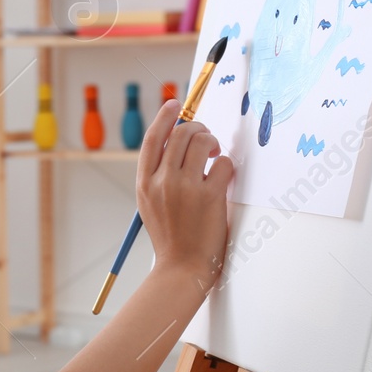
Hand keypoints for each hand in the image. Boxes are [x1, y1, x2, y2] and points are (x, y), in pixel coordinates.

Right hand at [136, 100, 233, 291]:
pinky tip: (222, 180)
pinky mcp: (209, 197)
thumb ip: (157, 175)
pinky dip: (226, 166)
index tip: (175, 104)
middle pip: (180, 133)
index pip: (153, 138)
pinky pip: (224, 164)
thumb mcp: (150, 203)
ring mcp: (185, 188)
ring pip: (202, 142)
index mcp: (144, 182)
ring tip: (214, 157)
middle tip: (206, 139)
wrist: (181, 268)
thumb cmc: (171, 236)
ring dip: (213, 143)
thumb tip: (176, 142)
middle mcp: (161, 181)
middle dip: (198, 128)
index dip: (165, 116)